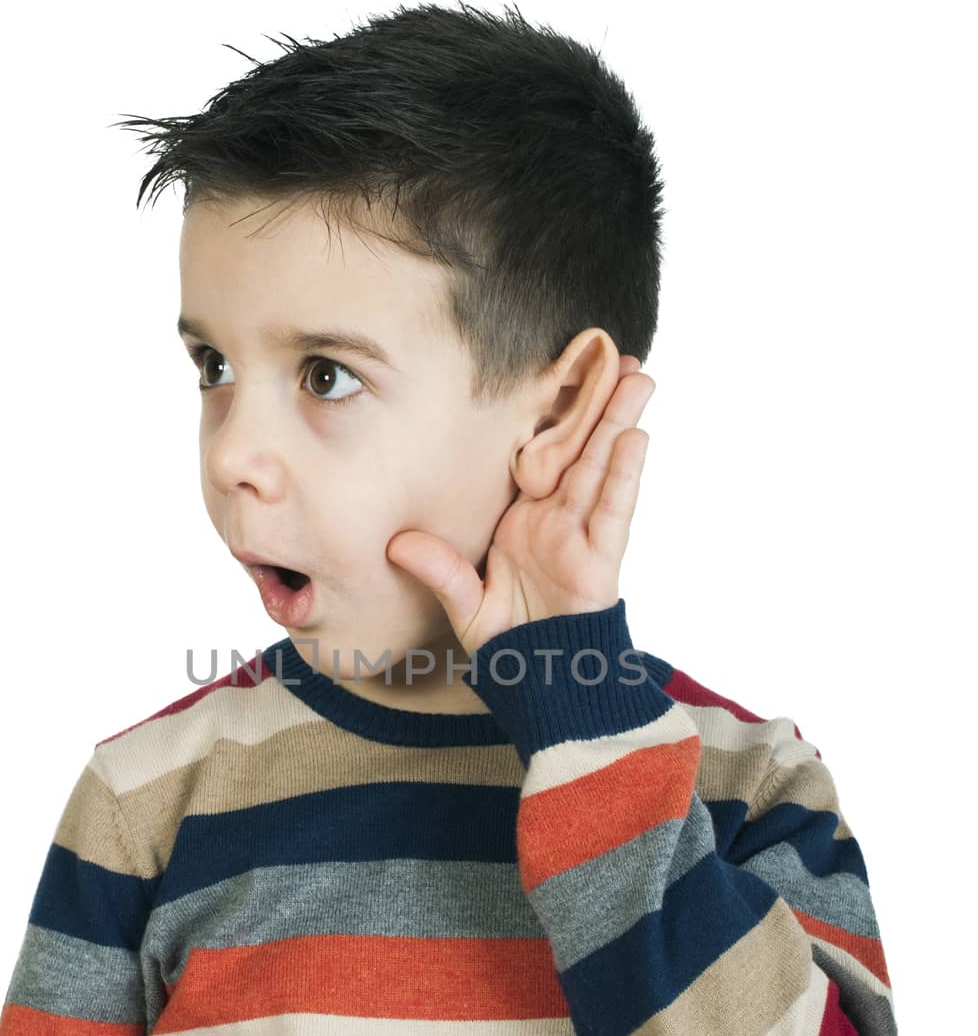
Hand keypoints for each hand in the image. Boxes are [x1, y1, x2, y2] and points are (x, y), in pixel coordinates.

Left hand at [386, 351, 653, 653]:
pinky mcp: (600, 561)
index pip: (538, 454)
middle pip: (580, 448)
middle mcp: (557, 518)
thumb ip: (439, 571)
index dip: (550, 414)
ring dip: (620, 422)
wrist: (539, 683)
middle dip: (597, 402)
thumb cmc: (508, 642)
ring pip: (604, 467)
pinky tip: (635, 436)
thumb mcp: (465, 603)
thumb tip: (397, 545)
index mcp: (524, 519)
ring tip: (638, 376)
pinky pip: (614, 511)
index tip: (557, 370)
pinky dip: (625, 475)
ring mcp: (581, 535)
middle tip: (612, 352)